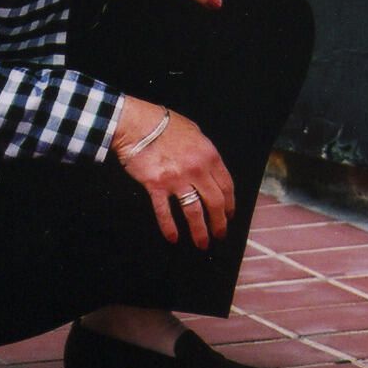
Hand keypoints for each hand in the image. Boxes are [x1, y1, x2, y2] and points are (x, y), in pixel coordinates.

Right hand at [113, 95, 234, 247]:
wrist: (138, 123)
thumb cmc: (166, 125)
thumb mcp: (195, 133)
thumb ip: (205, 152)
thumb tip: (210, 168)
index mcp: (210, 156)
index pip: (227, 186)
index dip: (230, 204)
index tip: (230, 215)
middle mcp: (197, 169)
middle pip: (215, 202)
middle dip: (219, 222)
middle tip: (220, 235)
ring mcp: (177, 179)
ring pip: (194, 211)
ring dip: (200, 231)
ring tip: (202, 243)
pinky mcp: (156, 186)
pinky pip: (165, 212)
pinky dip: (170, 227)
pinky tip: (173, 238)